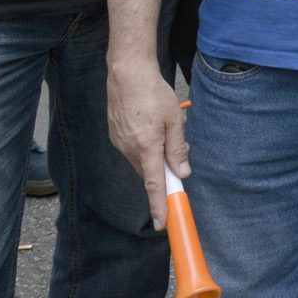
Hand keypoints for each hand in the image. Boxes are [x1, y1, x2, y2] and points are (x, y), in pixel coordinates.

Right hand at [108, 60, 188, 229]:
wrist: (127, 74)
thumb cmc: (153, 94)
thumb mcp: (174, 120)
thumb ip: (178, 149)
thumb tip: (182, 173)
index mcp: (146, 148)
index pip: (154, 185)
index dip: (159, 205)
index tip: (162, 224)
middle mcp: (129, 149)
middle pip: (150, 171)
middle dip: (164, 166)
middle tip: (176, 143)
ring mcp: (120, 143)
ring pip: (142, 159)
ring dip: (155, 152)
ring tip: (162, 124)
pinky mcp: (115, 135)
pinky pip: (134, 149)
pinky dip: (145, 143)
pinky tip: (150, 122)